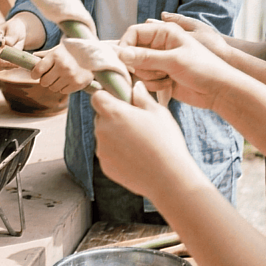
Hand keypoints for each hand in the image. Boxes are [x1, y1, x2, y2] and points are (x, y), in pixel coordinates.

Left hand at [30, 44, 93, 93]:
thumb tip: (30, 57)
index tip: (36, 74)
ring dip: (54, 84)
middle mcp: (63, 66)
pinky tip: (68, 80)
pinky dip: (63, 87)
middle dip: (45, 80)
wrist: (93, 55)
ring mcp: (71, 76)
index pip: (38, 70)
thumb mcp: (57, 50)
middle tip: (49, 76)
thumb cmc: (71, 52)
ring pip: (53, 88)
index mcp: (55, 56)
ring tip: (60, 77)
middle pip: (44, 82)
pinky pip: (63, 91)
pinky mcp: (78, 83)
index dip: (35, 74)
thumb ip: (44, 55)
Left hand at [92, 81, 199, 199]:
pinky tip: (137, 158)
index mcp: (114, 113)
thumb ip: (142, 97)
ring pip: (104, 136)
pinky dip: (117, 153)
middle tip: (136, 124)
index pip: (97, 97)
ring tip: (139, 143)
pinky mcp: (105, 166)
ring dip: (115, 136)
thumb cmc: (166, 142)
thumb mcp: (158, 113)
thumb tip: (135, 87)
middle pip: (101, 117)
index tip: (121, 102)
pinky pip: (108, 153)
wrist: (168, 178)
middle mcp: (102, 130)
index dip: (107, 97)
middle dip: (113, 117)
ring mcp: (102, 150)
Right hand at [116, 21, 236, 110]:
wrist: (218, 90)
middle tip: (157, 71)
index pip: (133, 32)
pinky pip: (145, 80)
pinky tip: (169, 85)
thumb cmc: (203, 68)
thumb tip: (120, 54)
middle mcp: (159, 44)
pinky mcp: (159, 76)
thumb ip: (146, 57)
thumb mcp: (174, 60)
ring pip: (137, 69)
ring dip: (149, 76)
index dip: (125, 46)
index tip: (123, 61)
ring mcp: (159, 61)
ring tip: (167, 78)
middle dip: (140, 65)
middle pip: (132, 53)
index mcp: (164, 32)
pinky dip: (154, 85)